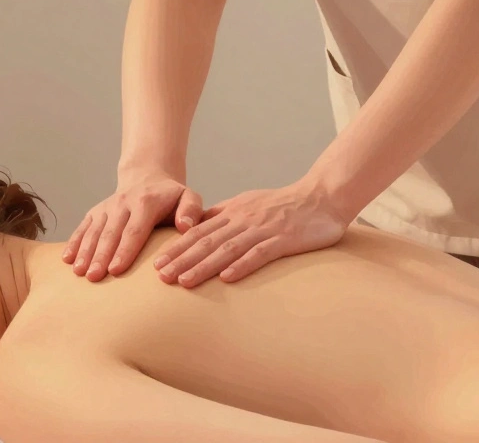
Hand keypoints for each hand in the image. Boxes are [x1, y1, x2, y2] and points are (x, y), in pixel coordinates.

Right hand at [63, 169, 204, 281]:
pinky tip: (66, 260)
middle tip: (94, 277)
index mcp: (145, 202)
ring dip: (85, 252)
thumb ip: (191, 210)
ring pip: (93, 232)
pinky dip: (74, 243)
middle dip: (100, 256)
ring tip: (79, 273)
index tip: (116, 270)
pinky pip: (82, 228)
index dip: (124, 251)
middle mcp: (122, 203)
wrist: (147, 178)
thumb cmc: (171, 197)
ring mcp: (106, 207)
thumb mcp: (188, 197)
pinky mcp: (95, 212)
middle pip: (110, 233)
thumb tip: (186, 227)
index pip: (134, 230)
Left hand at [152, 177, 347, 287]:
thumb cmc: (284, 205)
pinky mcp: (283, 238)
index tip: (156, 263)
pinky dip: (242, 265)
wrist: (322, 197)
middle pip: (206, 241)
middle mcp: (243, 219)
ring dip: (203, 266)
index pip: (198, 232)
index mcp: (233, 212)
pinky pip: (259, 253)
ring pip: (227, 248)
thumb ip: (224, 216)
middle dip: (181, 259)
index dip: (176, 248)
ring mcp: (262, 228)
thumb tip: (197, 228)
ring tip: (184, 281)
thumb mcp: (248, 204)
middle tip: (160, 276)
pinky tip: (226, 279)